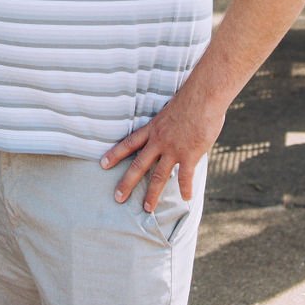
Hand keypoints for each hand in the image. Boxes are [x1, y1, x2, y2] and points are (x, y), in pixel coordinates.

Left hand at [100, 92, 225, 211]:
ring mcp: (173, 149)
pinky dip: (185, 189)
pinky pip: (185, 177)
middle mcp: (159, 140)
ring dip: (152, 194)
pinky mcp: (189, 154)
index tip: (102, 164)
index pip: (129, 143)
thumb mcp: (170, 109)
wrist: (203, 96)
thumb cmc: (190, 98)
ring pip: (159, 176)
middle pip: (138, 165)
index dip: (114, 154)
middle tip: (117, 197)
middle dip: (127, 183)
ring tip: (147, 208)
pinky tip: (186, 198)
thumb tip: (172, 128)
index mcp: (152, 128)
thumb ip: (168, 123)